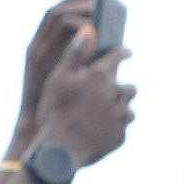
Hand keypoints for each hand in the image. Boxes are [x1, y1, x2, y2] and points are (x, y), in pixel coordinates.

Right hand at [19, 0, 142, 180]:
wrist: (59, 152)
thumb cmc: (55, 112)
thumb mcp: (57, 79)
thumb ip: (73, 55)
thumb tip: (87, 31)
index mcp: (100, 75)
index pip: (118, 56)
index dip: (123, 53)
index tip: (127, 53)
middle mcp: (114, 92)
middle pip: (128, 86)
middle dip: (121, 88)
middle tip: (110, 94)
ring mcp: (119, 115)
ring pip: (128, 108)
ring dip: (120, 108)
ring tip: (106, 114)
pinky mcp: (120, 135)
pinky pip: (123, 127)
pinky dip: (116, 127)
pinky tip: (101, 131)